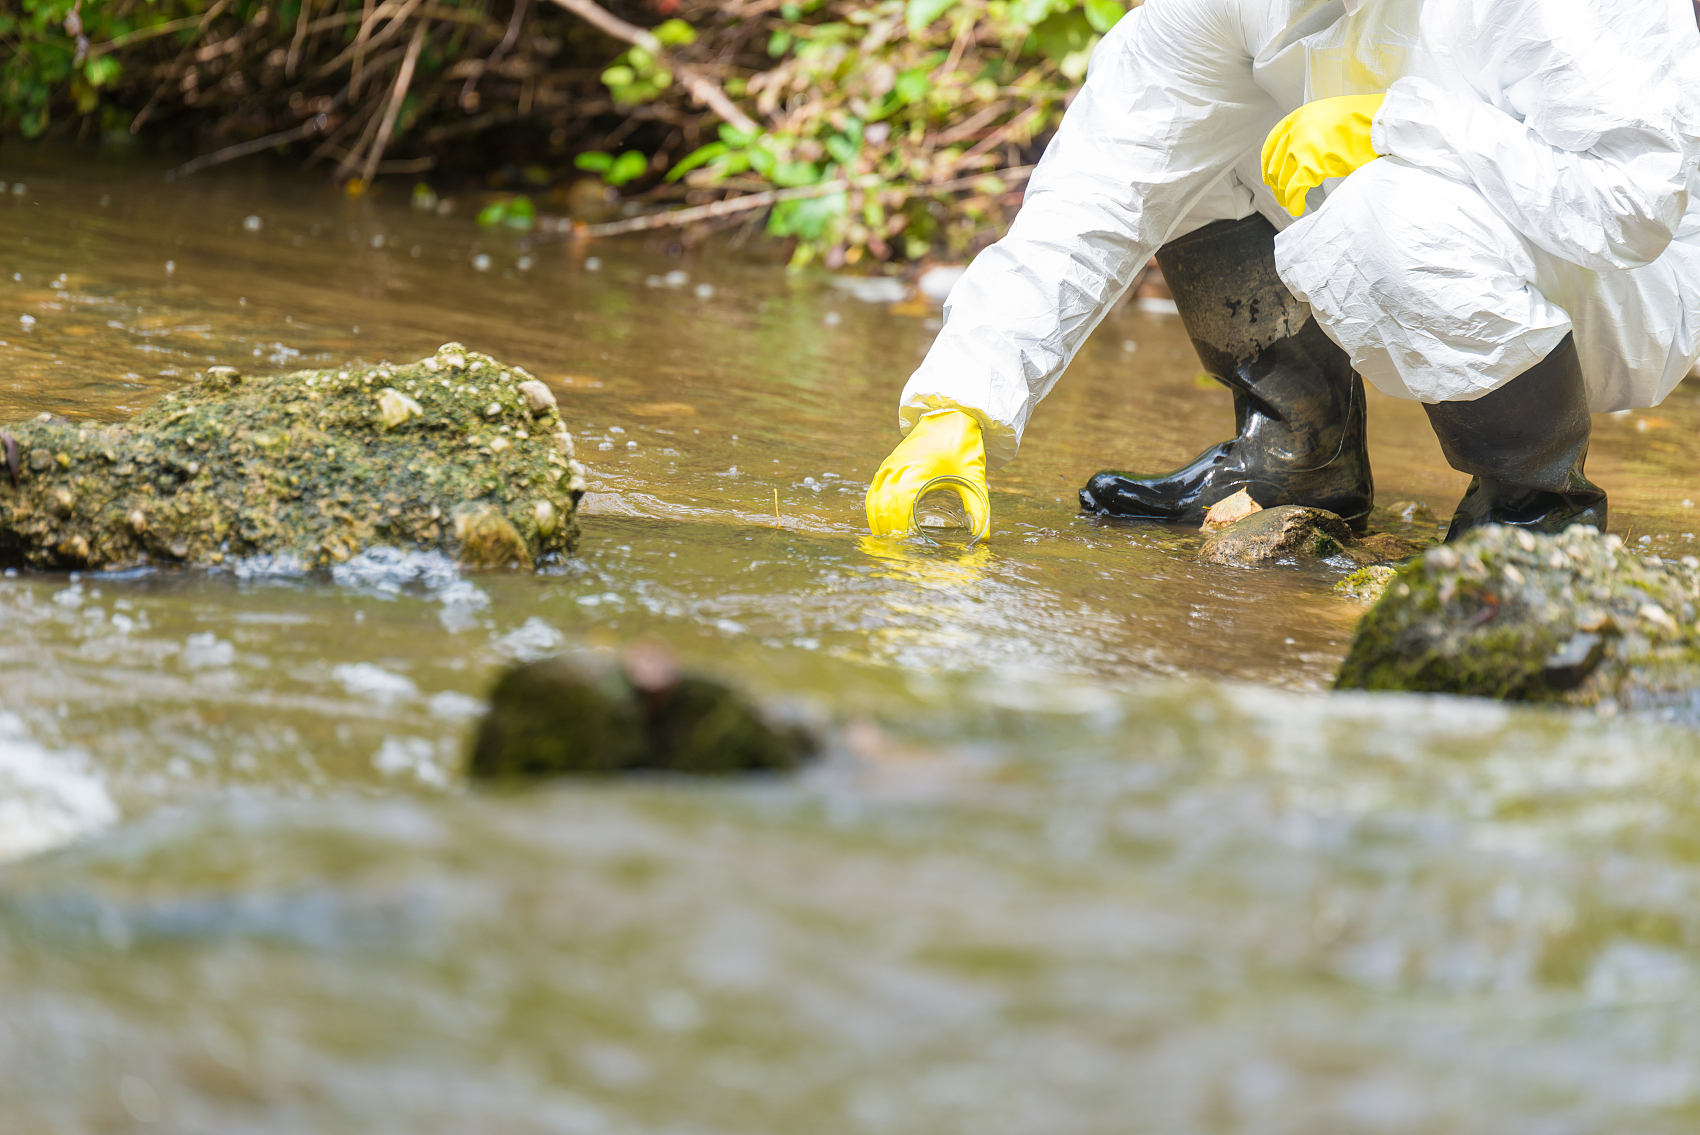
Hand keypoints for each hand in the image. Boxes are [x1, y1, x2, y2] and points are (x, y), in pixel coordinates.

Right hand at [864, 409, 989, 539]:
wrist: (952, 415)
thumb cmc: (964, 446)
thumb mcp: (974, 477)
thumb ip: (979, 508)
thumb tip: (984, 538)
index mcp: (920, 469)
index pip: (900, 502)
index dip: (899, 524)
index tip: (906, 540)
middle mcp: (900, 466)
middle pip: (882, 504)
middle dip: (886, 528)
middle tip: (895, 546)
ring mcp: (891, 464)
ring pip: (874, 497)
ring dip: (877, 519)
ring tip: (886, 538)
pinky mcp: (889, 463)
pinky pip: (875, 488)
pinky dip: (875, 506)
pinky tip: (882, 520)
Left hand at [1261, 94, 1385, 216]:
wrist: (1380, 119)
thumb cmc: (1362, 120)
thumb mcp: (1328, 117)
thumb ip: (1311, 132)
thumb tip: (1304, 154)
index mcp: (1297, 117)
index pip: (1271, 145)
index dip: (1268, 165)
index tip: (1269, 178)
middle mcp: (1294, 131)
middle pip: (1275, 166)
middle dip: (1277, 185)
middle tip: (1282, 197)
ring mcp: (1301, 147)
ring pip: (1282, 180)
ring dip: (1285, 196)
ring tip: (1290, 205)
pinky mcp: (1311, 164)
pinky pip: (1294, 190)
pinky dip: (1294, 203)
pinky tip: (1298, 208)